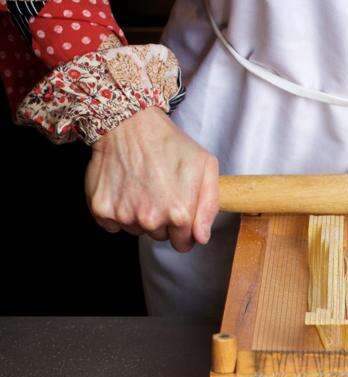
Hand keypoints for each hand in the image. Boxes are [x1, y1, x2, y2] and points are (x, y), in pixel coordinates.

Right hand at [85, 107, 218, 251]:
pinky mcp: (101, 209)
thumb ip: (209, 206)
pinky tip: (124, 188)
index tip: (179, 212)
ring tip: (143, 185)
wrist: (129, 123)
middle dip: (162, 221)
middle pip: (160, 238)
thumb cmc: (170, 143)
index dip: (183, 230)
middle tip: (160, 191)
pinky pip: (113, 224)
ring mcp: (124, 215)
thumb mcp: (205, 167)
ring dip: (139, 215)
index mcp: (180, 213)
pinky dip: (117, 210)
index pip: (183, 245)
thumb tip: (201, 238)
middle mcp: (151, 219)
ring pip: (137, 230)